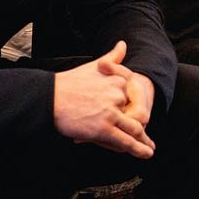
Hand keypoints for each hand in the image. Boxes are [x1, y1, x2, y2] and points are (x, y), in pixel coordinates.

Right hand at [53, 41, 155, 156]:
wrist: (49, 98)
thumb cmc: (68, 84)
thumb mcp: (94, 67)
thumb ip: (112, 58)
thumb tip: (123, 45)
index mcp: (118, 80)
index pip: (131, 98)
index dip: (129, 110)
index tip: (132, 118)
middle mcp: (117, 95)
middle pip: (133, 114)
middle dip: (140, 128)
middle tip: (148, 140)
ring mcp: (111, 112)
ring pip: (134, 129)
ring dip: (144, 141)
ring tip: (149, 149)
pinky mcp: (103, 129)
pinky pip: (125, 141)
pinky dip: (138, 149)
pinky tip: (146, 154)